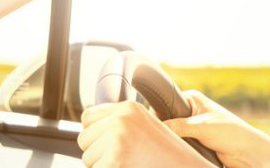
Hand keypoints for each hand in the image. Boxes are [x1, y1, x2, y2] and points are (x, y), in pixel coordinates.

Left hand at [78, 101, 214, 167]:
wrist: (185, 167)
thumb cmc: (167, 154)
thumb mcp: (145, 127)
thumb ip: (121, 122)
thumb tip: (90, 127)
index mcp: (128, 108)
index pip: (87, 117)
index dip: (93, 132)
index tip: (104, 142)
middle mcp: (120, 119)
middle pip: (84, 139)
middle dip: (96, 151)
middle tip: (121, 157)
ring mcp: (116, 138)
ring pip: (87, 158)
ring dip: (102, 165)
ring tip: (127, 163)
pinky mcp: (114, 158)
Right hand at [164, 90, 269, 167]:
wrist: (247, 152)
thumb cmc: (231, 133)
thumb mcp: (203, 127)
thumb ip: (179, 126)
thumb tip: (159, 127)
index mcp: (192, 99)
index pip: (165, 104)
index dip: (157, 115)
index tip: (152, 126)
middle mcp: (190, 111)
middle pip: (166, 119)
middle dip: (163, 129)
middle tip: (159, 138)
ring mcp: (192, 126)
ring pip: (171, 133)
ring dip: (171, 139)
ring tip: (169, 145)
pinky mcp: (194, 140)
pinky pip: (178, 142)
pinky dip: (176, 146)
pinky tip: (173, 150)